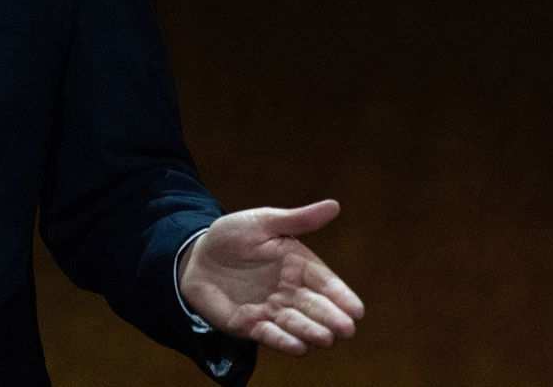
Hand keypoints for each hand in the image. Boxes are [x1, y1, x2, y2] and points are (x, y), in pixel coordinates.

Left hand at [178, 199, 363, 355]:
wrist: (196, 256)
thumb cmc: (232, 235)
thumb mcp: (263, 222)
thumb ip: (297, 220)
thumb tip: (334, 205)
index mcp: (297, 265)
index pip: (324, 282)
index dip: (341, 296)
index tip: (357, 310)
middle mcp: (289, 291)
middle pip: (315, 306)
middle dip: (331, 318)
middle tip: (346, 329)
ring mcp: (271, 309)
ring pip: (296, 323)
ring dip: (311, 332)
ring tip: (325, 339)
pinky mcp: (250, 324)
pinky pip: (269, 335)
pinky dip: (284, 342)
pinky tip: (299, 348)